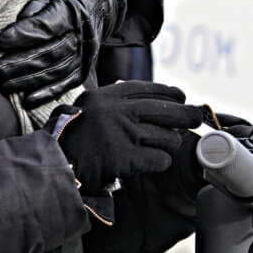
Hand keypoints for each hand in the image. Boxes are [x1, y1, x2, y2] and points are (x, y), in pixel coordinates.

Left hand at [0, 0, 121, 103]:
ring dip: (29, 81)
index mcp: (73, 8)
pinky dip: (46, 93)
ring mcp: (86, 54)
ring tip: (4, 82)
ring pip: (57, 71)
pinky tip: (27, 100)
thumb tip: (16, 23)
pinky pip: (67, 84)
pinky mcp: (85, 67)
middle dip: (21, 63)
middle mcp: (83, 34)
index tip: (0, 40)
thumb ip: (33, 2)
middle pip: (51, 53)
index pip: (48, 26)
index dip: (23, 35)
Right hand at [49, 80, 203, 190]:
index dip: (168, 92)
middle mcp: (115, 111)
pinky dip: (161, 161)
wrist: (56, 164)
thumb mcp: (86, 107)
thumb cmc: (71, 137)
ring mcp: (121, 134)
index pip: (145, 89)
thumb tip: (137, 91)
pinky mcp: (125, 157)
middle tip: (196, 118)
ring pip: (165, 136)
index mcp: (105, 96)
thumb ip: (110, 99)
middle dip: (185, 114)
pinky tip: (157, 161)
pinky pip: (158, 158)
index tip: (181, 96)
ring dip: (171, 142)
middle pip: (163, 110)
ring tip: (168, 145)